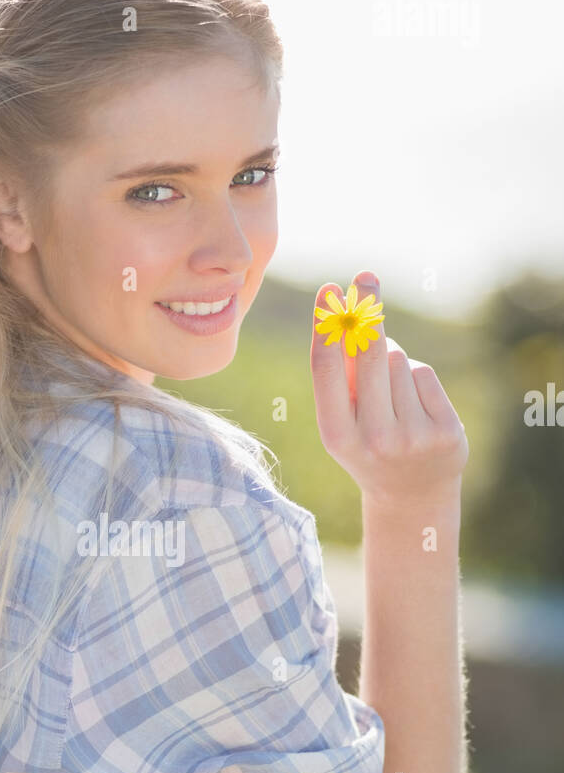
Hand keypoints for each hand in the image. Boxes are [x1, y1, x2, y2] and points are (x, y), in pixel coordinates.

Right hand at [310, 271, 468, 505]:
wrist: (410, 495)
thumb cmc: (367, 446)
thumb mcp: (344, 422)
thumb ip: (340, 378)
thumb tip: (345, 314)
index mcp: (337, 437)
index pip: (327, 370)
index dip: (327, 326)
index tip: (329, 291)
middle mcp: (374, 439)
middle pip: (370, 355)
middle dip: (367, 310)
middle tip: (365, 277)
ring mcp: (413, 437)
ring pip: (398, 361)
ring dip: (392, 362)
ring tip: (390, 396)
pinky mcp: (445, 432)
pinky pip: (423, 374)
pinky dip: (416, 379)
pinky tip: (413, 404)